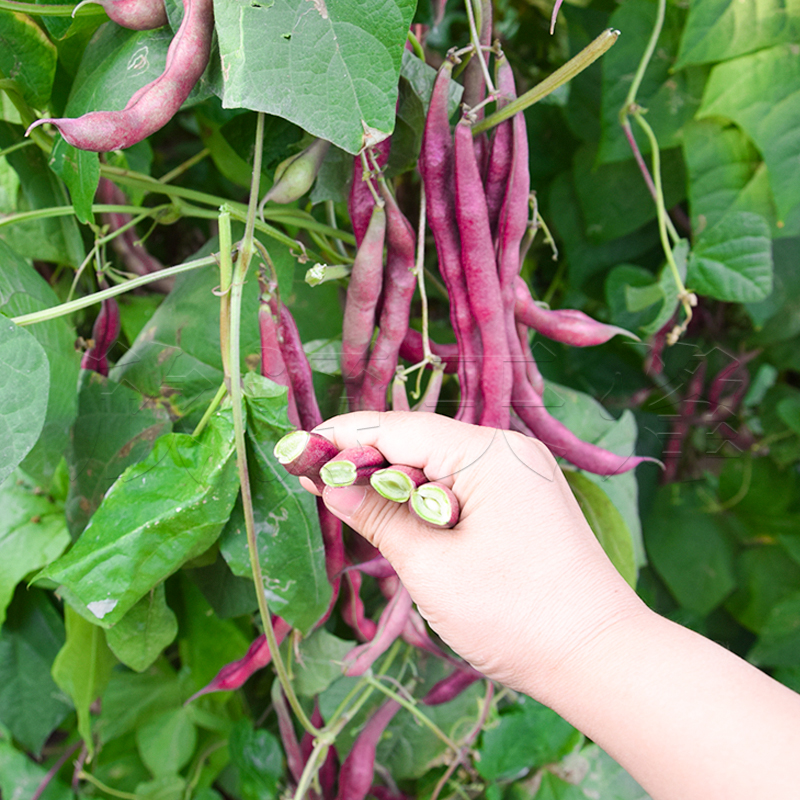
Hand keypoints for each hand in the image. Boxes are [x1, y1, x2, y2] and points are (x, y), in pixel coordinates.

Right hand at [303, 411, 646, 694]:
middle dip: (365, 461)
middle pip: (419, 442)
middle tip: (312, 481)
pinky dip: (424, 499)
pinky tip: (396, 516)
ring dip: (393, 483)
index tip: (296, 449)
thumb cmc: (515, 617)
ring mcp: (520, 473)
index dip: (343, 438)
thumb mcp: (432, 566)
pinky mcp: (522, 499)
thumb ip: (378, 517)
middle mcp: (508, 450)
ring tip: (346, 502)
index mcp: (489, 453)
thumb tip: (331, 486)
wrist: (599, 657)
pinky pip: (461, 485)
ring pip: (438, 465)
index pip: (400, 429)